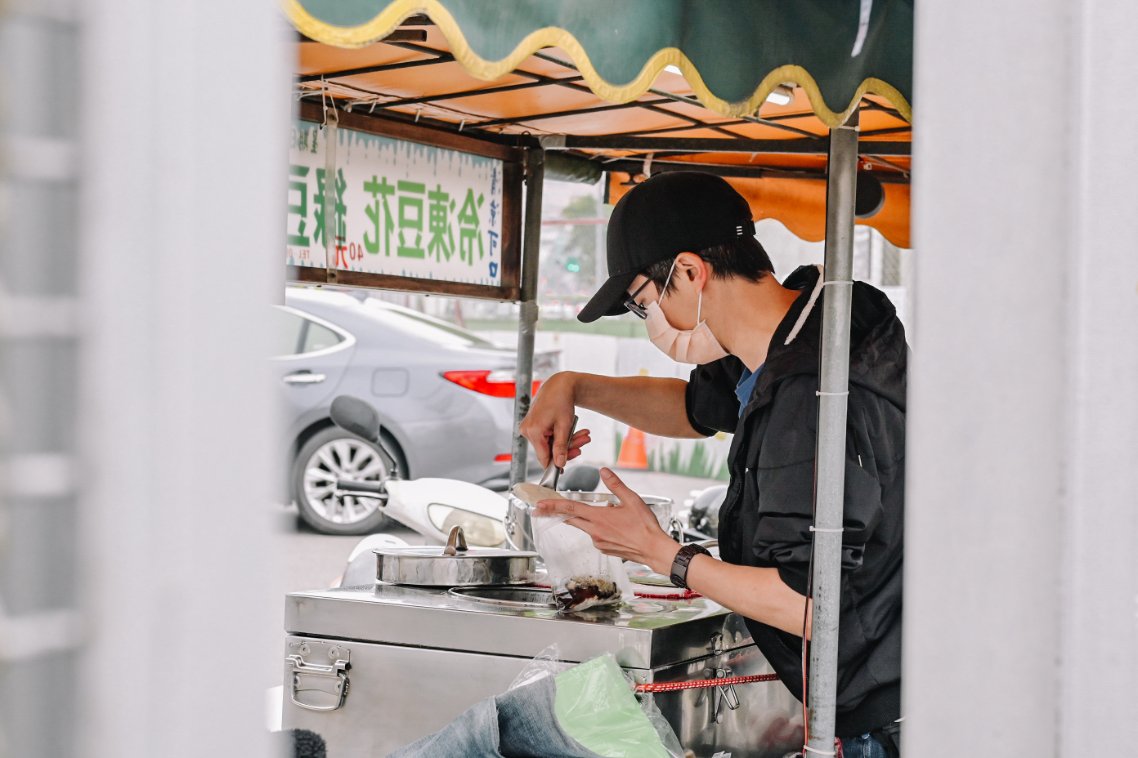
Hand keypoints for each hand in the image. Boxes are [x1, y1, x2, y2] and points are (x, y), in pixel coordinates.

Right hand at [520, 372, 590, 466]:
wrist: (560, 385)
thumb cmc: (562, 401)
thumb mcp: (564, 426)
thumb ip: (561, 447)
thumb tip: (559, 464)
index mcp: (533, 431)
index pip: (543, 457)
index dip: (556, 464)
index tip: (564, 470)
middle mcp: (527, 430)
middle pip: (548, 450)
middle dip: (568, 448)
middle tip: (583, 442)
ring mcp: (529, 427)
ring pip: (550, 443)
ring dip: (567, 441)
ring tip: (583, 435)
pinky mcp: (533, 425)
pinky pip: (548, 436)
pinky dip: (560, 435)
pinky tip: (574, 431)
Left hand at [534, 467, 679, 573]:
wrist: (653, 550)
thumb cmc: (645, 526)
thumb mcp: (632, 500)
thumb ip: (615, 485)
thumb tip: (603, 471)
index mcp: (599, 517)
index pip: (570, 509)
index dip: (552, 505)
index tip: (539, 505)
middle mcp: (595, 531)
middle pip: (570, 519)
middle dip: (555, 512)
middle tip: (541, 508)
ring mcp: (598, 541)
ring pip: (585, 526)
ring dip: (586, 518)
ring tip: (609, 513)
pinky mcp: (604, 548)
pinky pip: (595, 535)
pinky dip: (599, 527)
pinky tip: (615, 525)